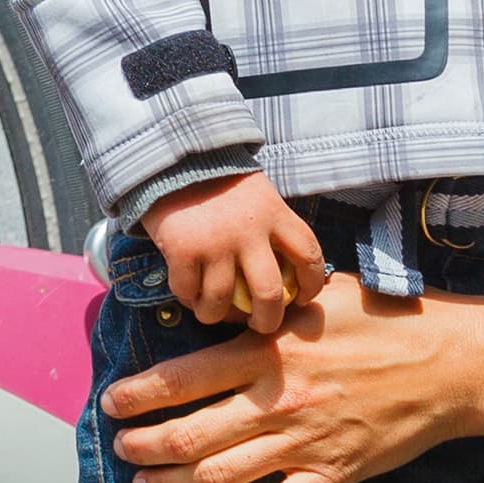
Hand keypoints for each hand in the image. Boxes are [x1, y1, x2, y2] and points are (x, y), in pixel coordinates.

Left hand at [99, 271, 483, 482]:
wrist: (446, 363)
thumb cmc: (379, 319)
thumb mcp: (312, 297)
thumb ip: (262, 313)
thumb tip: (216, 311)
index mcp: (267, 351)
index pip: (182, 378)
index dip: (138, 395)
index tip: (113, 403)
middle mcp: (277, 401)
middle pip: (189, 435)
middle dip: (143, 446)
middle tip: (121, 449)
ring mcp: (303, 444)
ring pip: (219, 476)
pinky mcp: (331, 476)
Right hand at [142, 172, 324, 334]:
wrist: (172, 158)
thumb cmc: (219, 181)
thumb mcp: (258, 194)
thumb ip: (272, 228)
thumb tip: (290, 274)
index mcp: (274, 212)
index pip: (308, 255)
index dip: (311, 284)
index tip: (302, 297)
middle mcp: (248, 230)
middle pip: (269, 294)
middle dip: (267, 321)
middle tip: (260, 325)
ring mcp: (214, 242)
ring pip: (222, 303)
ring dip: (218, 315)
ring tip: (214, 311)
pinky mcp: (182, 249)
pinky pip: (187, 292)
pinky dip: (188, 298)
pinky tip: (189, 292)